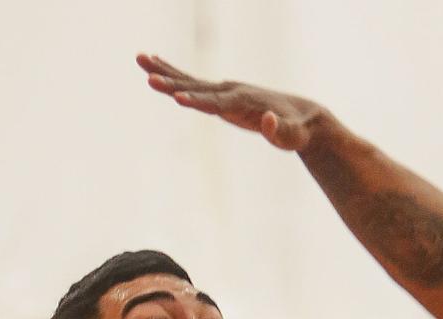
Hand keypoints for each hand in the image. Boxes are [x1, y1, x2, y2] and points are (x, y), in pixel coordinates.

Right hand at [137, 53, 327, 151]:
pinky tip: (154, 64)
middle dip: (172, 83)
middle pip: (197, 87)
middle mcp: (232, 90)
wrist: (303, 116)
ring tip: (140, 58)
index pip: (217, 103)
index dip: (198, 101)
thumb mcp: (293, 136)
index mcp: (245, 101)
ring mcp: (226, 90)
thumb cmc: (298, 130)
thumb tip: (268, 121)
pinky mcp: (222, 95)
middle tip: (147, 76)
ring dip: (164, 71)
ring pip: (190, 80)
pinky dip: (173, 74)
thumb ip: (281, 131)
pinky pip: (193, 84)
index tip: (177, 98)